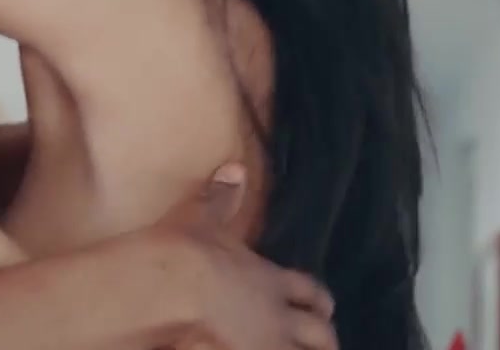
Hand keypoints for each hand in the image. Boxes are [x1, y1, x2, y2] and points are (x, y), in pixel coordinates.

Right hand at [171, 165, 337, 349]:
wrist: (173, 286)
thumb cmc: (186, 252)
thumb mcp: (202, 218)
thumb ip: (221, 197)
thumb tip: (234, 167)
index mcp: (269, 277)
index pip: (307, 289)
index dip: (319, 300)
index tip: (326, 307)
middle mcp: (278, 312)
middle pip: (319, 329)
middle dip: (325, 337)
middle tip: (326, 343)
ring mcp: (271, 341)